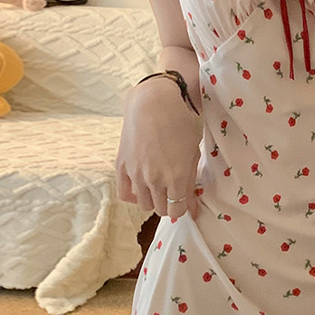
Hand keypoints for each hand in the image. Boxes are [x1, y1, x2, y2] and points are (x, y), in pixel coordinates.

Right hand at [116, 81, 201, 220]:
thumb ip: (191, 183)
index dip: (183, 207)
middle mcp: (154, 181)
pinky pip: (124, 194)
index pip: (177, 211)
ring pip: (144, 205)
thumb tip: (193, 211)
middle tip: (172, 189)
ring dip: (153, 199)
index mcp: (176, 178)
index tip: (183, 198)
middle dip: (169, 203)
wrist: (153, 103)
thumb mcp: (192, 153)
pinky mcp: (121, 167)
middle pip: (161, 210)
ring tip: (158, 185)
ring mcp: (136, 175)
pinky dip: (134, 195)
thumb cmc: (180, 124)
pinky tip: (141, 186)